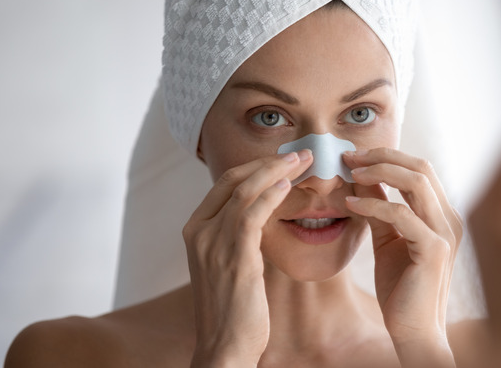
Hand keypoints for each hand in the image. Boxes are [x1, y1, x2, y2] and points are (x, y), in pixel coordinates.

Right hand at [183, 150, 312, 366]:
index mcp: (195, 229)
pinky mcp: (232, 256)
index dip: (256, 167)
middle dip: (269, 162)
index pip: (225, 183)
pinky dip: (271, 194)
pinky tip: (289, 185)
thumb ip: (237, 236)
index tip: (284, 159)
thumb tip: (263, 213)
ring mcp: (212, 242)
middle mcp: (198, 231)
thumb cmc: (233, 308)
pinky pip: (251, 213)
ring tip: (304, 161)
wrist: (223, 347)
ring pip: (244, 190)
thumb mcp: (228, 264)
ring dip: (277, 171)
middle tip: (301, 153)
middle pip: (233, 179)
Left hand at [343, 148, 460, 366]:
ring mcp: (445, 233)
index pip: (420, 169)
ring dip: (379, 171)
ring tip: (350, 172)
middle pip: (421, 167)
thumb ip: (378, 209)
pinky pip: (401, 214)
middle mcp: (450, 219)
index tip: (354, 156)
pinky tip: (350, 203)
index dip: (388, 156)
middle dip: (383, 156)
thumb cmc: (401, 289)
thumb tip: (361, 176)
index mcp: (442, 215)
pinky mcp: (434, 249)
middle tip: (349, 156)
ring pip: (416, 182)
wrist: (414, 331)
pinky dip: (373, 203)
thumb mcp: (387, 239)